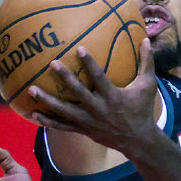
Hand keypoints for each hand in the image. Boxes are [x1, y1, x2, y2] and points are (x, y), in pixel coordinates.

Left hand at [28, 39, 159, 156]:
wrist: (138, 141)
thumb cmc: (142, 110)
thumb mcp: (148, 86)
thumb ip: (147, 62)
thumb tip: (147, 39)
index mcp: (113, 97)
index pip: (99, 78)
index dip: (89, 64)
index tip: (79, 49)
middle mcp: (99, 109)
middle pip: (79, 93)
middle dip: (66, 78)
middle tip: (52, 64)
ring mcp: (89, 121)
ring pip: (64, 111)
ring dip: (48, 101)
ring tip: (32, 90)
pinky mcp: (83, 130)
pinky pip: (62, 126)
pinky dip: (48, 121)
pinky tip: (33, 114)